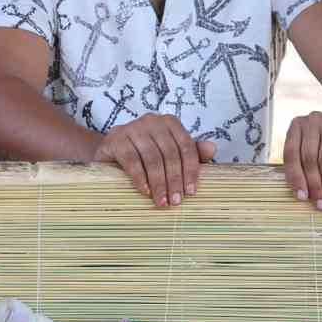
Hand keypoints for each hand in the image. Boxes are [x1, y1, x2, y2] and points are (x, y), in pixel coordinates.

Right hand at [91, 113, 217, 207]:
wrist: (109, 152)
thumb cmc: (144, 154)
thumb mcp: (169, 153)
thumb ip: (191, 152)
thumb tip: (213, 149)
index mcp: (169, 122)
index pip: (185, 146)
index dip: (191, 170)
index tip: (191, 192)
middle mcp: (152, 120)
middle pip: (169, 153)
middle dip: (174, 180)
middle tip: (176, 201)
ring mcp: (132, 128)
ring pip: (152, 158)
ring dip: (159, 182)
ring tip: (162, 201)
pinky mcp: (116, 139)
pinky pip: (131, 160)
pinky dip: (140, 178)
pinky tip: (145, 191)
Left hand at [282, 112, 321, 210]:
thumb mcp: (317, 154)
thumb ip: (305, 167)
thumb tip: (301, 196)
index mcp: (298, 125)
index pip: (291, 153)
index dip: (295, 177)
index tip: (301, 197)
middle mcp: (314, 120)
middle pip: (309, 158)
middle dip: (315, 185)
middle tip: (321, 205)